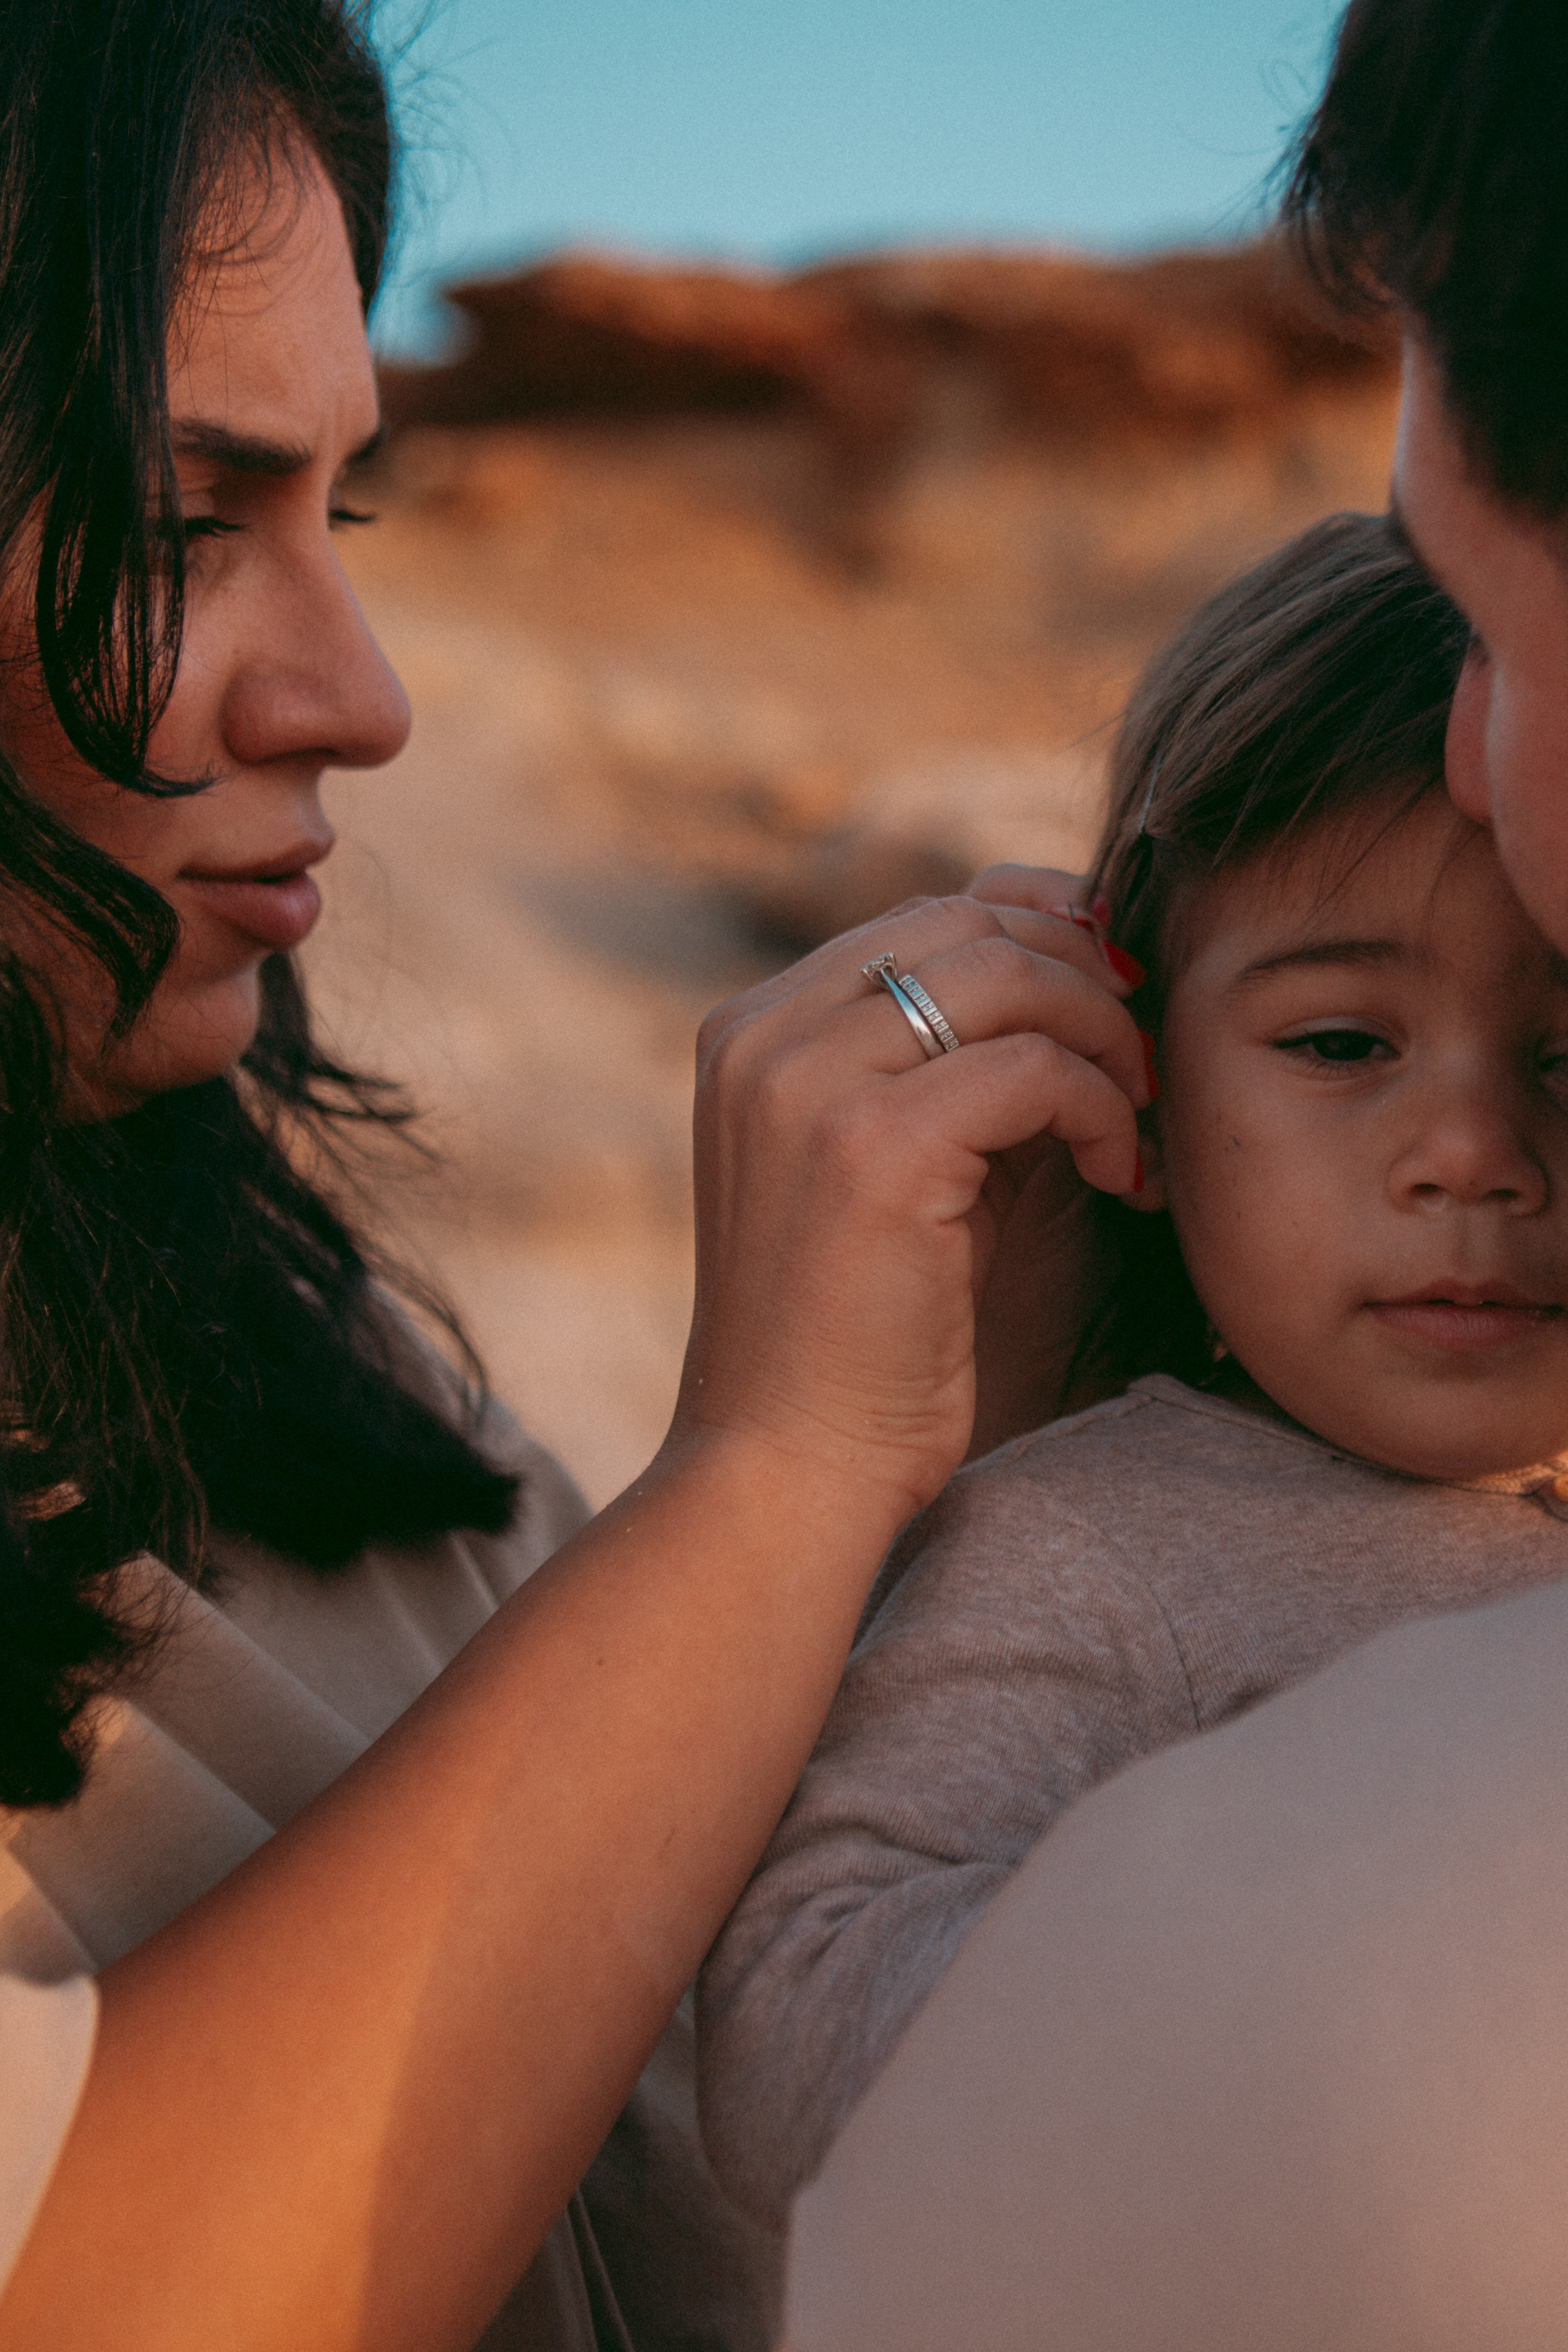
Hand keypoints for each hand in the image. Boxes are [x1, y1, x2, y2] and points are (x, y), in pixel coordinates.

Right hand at [671, 890, 1148, 1526]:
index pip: (923, 916)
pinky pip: (1036, 1067)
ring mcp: (809, 1083)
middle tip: (1143, 1057)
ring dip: (1103, 1034)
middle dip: (1083, 973)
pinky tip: (1117, 1175)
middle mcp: (765, 1035)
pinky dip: (1101, 1107)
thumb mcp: (886, 1166)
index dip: (1040, 933)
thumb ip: (941, 1066)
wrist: (788, 1465)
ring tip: (1135, 1115)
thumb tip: (1074, 973)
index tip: (1114, 997)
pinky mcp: (875, 1146)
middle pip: (969, 921)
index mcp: (752, 1030)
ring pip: (1009, 974)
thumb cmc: (852, 1335)